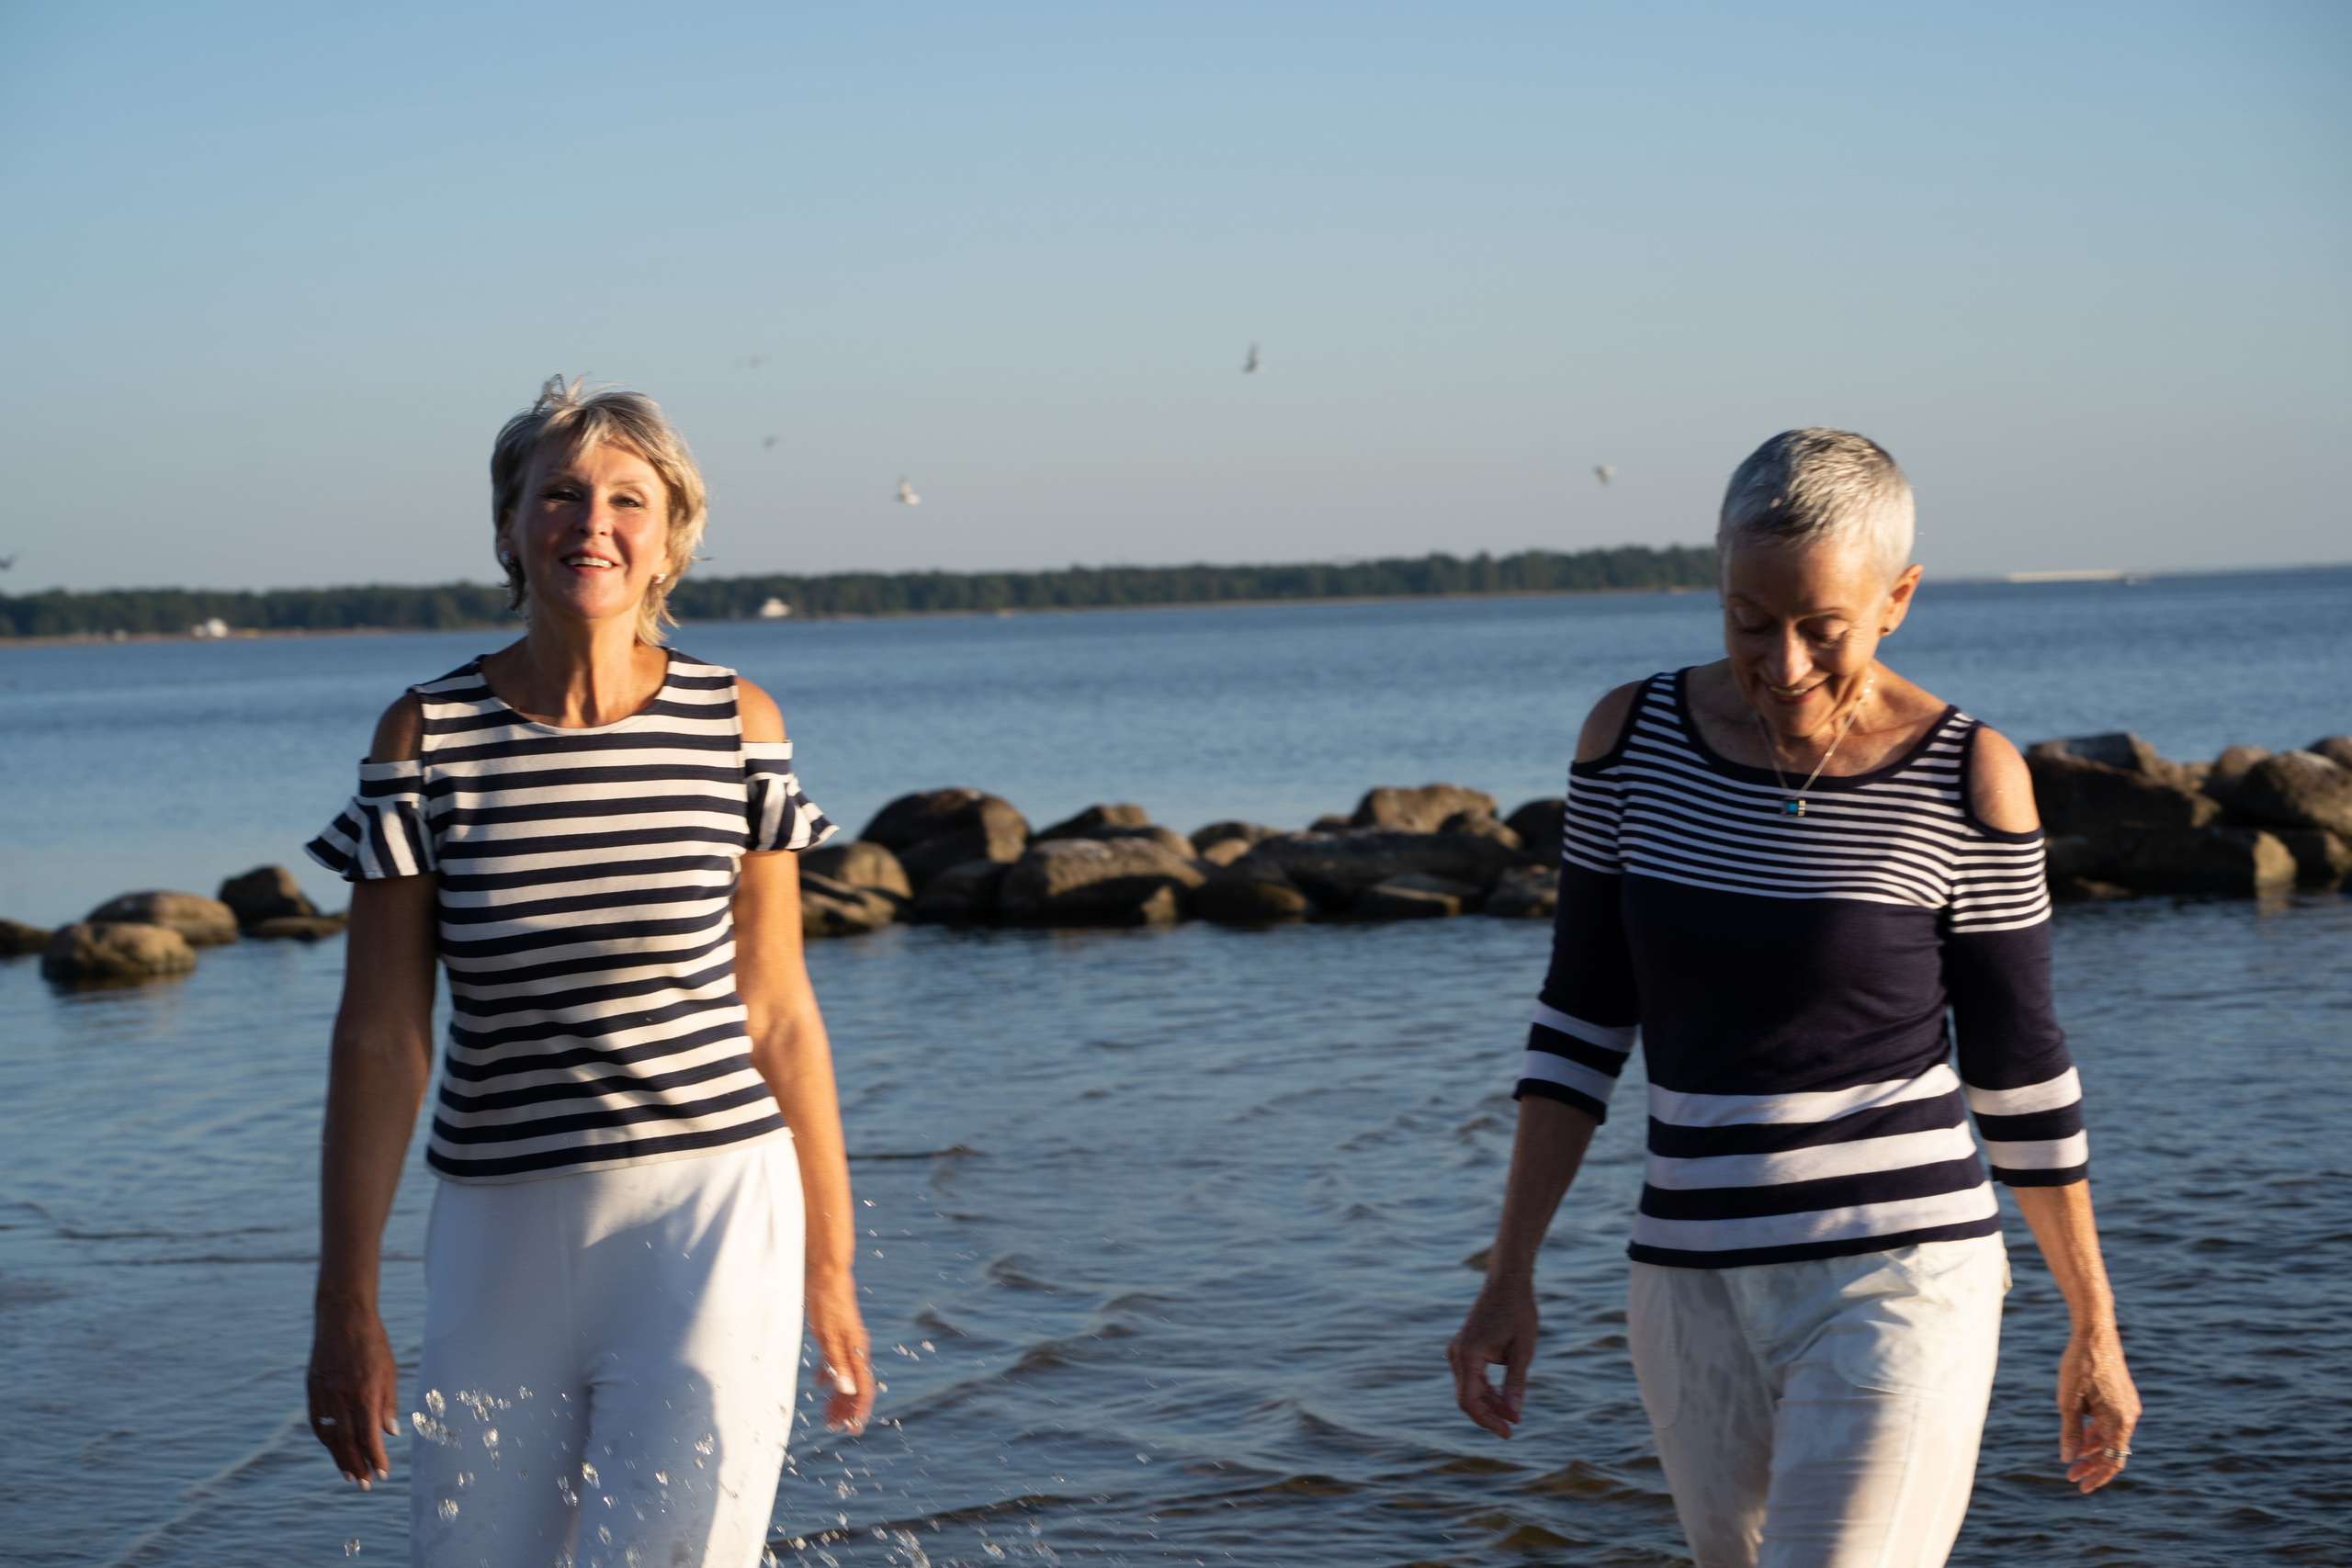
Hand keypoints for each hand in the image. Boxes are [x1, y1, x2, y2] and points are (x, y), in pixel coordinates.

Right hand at [307, 1298, 400, 1487]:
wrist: (343, 1317)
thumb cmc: (373, 1342)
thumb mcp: (389, 1370)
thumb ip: (387, 1404)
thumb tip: (389, 1434)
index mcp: (364, 1393)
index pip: (369, 1435)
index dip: (375, 1457)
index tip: (382, 1474)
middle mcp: (341, 1397)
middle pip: (348, 1441)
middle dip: (357, 1466)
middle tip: (364, 1485)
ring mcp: (323, 1394)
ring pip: (330, 1435)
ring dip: (339, 1458)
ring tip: (349, 1475)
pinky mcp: (312, 1389)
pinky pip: (317, 1421)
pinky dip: (325, 1438)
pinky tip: (333, 1448)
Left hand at [806, 1267, 873, 1434]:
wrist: (827, 1273)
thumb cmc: (827, 1302)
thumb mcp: (827, 1336)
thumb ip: (837, 1363)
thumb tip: (847, 1391)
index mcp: (856, 1350)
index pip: (863, 1388)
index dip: (859, 1410)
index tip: (853, 1429)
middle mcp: (855, 1349)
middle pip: (854, 1386)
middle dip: (845, 1408)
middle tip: (832, 1427)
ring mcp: (847, 1341)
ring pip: (845, 1376)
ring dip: (837, 1396)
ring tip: (825, 1413)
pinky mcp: (837, 1334)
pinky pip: (836, 1362)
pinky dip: (829, 1376)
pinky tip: (819, 1385)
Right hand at [1448, 1280, 1537, 1438]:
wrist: (1507, 1282)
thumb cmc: (1518, 1312)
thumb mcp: (1523, 1350)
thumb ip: (1516, 1383)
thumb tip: (1514, 1414)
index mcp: (1468, 1355)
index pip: (1469, 1401)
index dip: (1487, 1421)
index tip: (1508, 1432)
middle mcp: (1456, 1354)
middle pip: (1467, 1398)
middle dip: (1489, 1415)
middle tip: (1513, 1426)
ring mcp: (1458, 1351)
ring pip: (1469, 1389)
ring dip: (1489, 1404)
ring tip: (1513, 1413)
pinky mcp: (1464, 1348)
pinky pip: (1471, 1377)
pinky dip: (1487, 1390)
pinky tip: (1505, 1397)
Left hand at [2057, 1324, 2138, 1492]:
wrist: (2095, 1334)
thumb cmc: (2079, 1365)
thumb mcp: (2068, 1401)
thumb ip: (2070, 1432)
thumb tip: (2068, 1458)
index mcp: (2120, 1420)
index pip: (2113, 1460)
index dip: (2097, 1476)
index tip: (2080, 1486)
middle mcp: (2130, 1416)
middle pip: (2112, 1451)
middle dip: (2092, 1465)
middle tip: (2070, 1476)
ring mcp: (2128, 1406)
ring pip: (2111, 1436)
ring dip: (2092, 1449)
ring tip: (2070, 1459)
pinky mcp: (2122, 1397)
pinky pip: (2111, 1422)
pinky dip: (2096, 1432)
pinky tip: (2079, 1436)